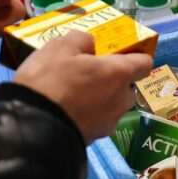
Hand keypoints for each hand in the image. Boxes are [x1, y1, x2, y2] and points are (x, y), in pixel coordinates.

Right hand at [13, 31, 153, 142]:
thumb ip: (80, 40)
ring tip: (74, 94)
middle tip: (89, 74)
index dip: (135, 57)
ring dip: (100, 98)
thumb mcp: (59, 47)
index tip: (118, 54)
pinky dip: (88, 114)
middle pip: (127, 86)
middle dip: (113, 80)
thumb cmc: (50, 82)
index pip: (144, 63)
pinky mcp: (96, 138)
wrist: (33, 129)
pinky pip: (97, 121)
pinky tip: (67, 110)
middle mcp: (121, 99)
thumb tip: (90, 45)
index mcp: (119, 74)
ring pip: (112, 105)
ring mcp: (110, 122)